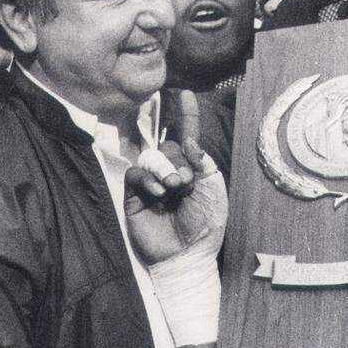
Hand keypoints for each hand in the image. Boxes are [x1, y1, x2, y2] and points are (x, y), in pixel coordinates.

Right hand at [125, 92, 226, 266]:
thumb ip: (203, 161)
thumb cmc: (205, 224)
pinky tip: (157, 193)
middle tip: (185, 183)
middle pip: (168, 146)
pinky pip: (136, 174)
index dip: (187, 114)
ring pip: (151, 157)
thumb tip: (190, 139)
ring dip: (164, 169)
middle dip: (178, 160)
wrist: (186, 255)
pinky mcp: (134, 195)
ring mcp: (152, 183)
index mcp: (193, 169)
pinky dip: (147, 179)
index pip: (187, 136)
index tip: (185, 93)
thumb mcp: (213, 189)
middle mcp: (172, 172)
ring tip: (173, 189)